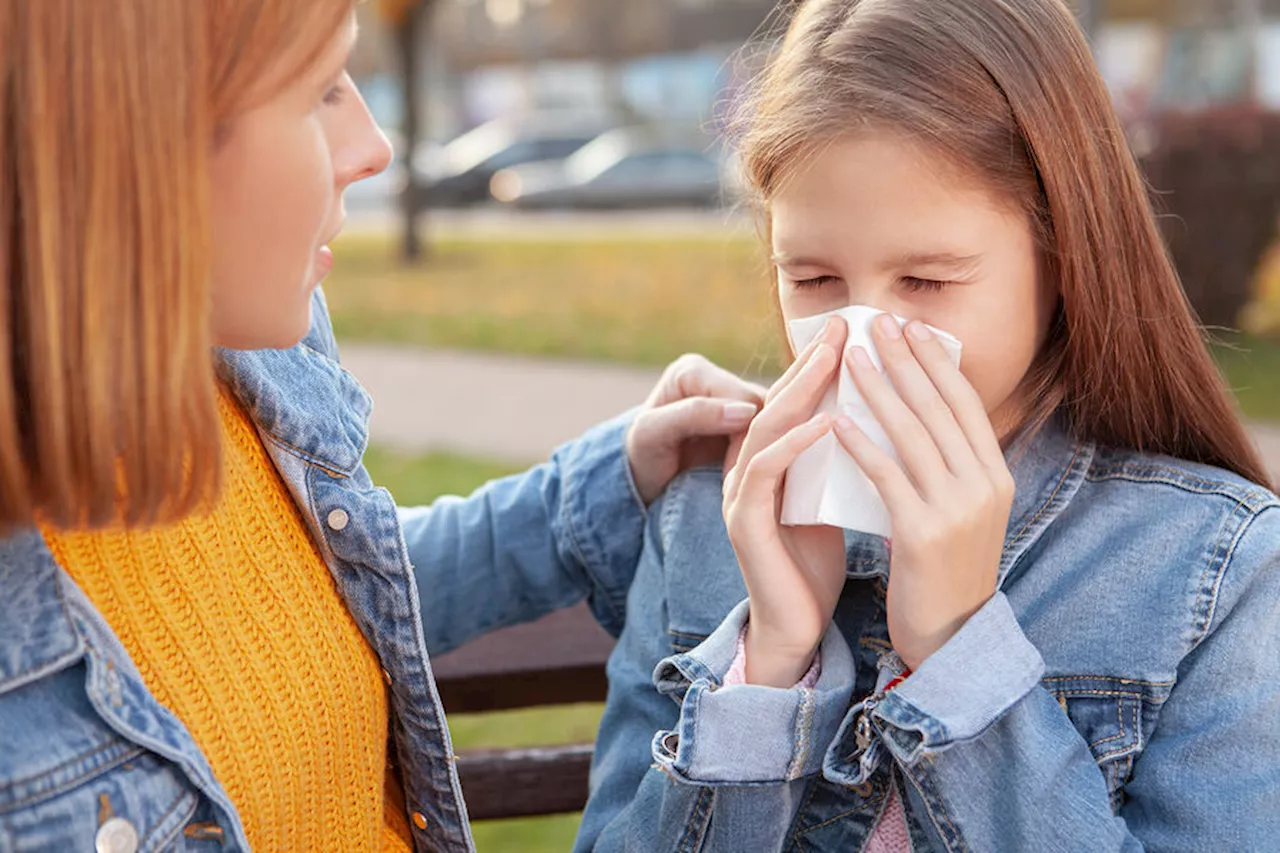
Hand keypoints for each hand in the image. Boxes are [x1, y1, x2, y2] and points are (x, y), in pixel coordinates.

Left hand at [627, 354, 768, 505]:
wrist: (644, 478)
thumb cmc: (641, 455)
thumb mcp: (653, 433)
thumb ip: (694, 415)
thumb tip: (745, 411)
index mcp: (694, 371)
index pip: (742, 397)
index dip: (746, 434)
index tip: (734, 473)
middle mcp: (718, 379)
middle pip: (763, 407)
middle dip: (760, 444)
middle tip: (751, 481)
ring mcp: (736, 402)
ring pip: (775, 421)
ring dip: (769, 451)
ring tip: (758, 482)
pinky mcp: (749, 424)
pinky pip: (774, 435)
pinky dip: (771, 456)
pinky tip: (766, 477)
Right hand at [722, 317, 849, 686]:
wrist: (796, 627)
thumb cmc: (816, 564)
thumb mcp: (832, 498)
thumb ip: (840, 460)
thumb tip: (880, 417)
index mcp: (769, 464)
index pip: (791, 402)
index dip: (818, 365)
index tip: (854, 332)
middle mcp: (748, 472)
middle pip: (774, 403)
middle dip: (809, 364)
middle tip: (842, 327)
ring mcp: (741, 496)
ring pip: (765, 427)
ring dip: (799, 390)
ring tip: (833, 360)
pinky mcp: (744, 523)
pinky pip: (764, 471)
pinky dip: (794, 443)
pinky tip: (824, 422)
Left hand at [835, 314, 1013, 670]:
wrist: (949, 637)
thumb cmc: (942, 570)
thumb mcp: (959, 511)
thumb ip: (947, 467)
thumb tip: (914, 413)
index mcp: (996, 476)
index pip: (965, 405)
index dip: (937, 363)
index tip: (911, 328)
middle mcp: (984, 486)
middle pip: (939, 409)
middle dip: (905, 361)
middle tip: (876, 323)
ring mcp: (957, 509)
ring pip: (912, 435)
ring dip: (879, 390)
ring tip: (850, 358)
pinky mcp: (923, 534)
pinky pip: (887, 477)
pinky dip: (861, 445)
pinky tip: (837, 420)